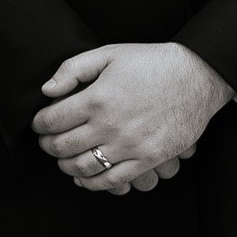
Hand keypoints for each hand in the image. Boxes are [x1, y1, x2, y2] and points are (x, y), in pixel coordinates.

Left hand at [31, 43, 231, 193]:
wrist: (197, 76)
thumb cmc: (153, 62)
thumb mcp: (110, 53)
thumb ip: (73, 68)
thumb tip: (47, 90)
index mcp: (98, 98)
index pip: (52, 121)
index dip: (39, 124)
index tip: (40, 123)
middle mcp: (109, 125)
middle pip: (62, 147)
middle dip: (48, 146)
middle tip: (48, 141)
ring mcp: (129, 146)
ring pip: (82, 168)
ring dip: (66, 166)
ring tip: (64, 158)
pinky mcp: (146, 159)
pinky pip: (111, 181)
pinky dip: (92, 183)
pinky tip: (85, 177)